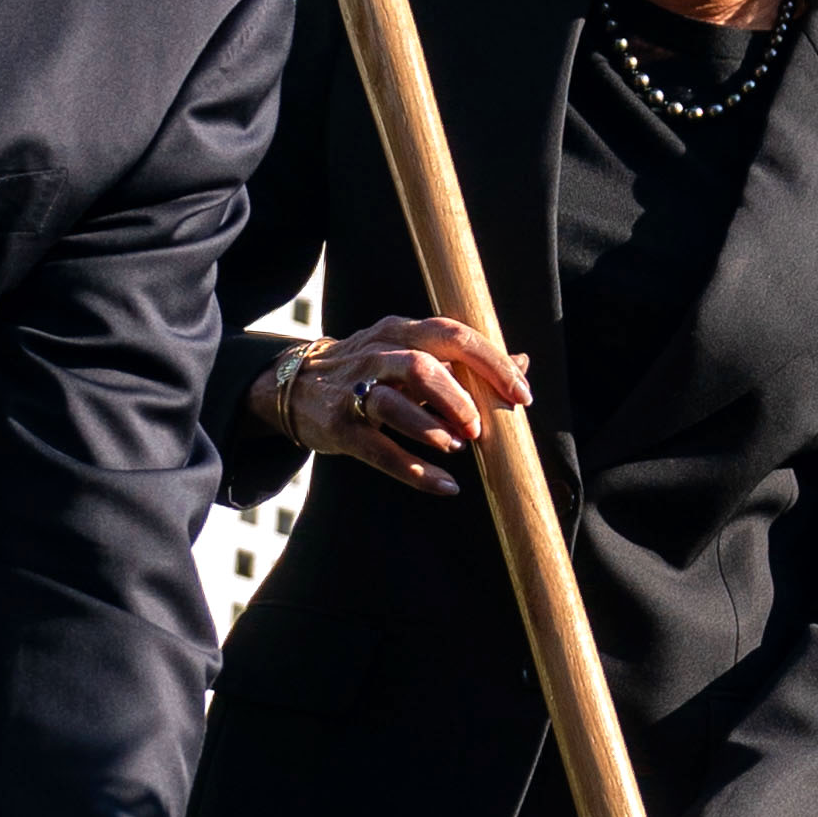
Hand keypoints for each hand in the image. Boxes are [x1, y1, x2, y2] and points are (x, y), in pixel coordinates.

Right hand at [255, 315, 524, 493]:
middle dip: (458, 397)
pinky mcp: (340, 426)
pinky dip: (413, 469)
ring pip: (394, 402)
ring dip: (432, 427)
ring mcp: (354, 388)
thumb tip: (523, 362)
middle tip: (480, 426)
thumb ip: (463, 361)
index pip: (452, 335)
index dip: (490, 363)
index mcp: (402, 331)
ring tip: (458, 446)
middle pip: (422, 364)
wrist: (295, 385)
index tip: (522, 393)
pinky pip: (378, 449)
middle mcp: (378, 352)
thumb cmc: (370, 370)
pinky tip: (445, 485)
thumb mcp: (411, 353)